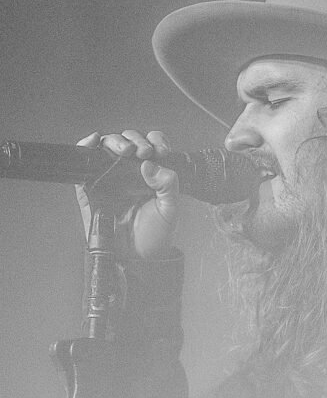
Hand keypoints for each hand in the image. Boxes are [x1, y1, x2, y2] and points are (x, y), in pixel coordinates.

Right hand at [75, 130, 179, 259]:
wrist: (136, 257)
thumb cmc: (154, 234)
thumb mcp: (170, 209)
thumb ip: (169, 184)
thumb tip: (151, 164)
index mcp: (152, 173)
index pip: (153, 145)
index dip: (156, 141)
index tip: (161, 151)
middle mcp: (130, 172)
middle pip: (129, 141)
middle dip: (136, 140)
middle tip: (143, 151)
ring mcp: (109, 177)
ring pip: (108, 147)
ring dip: (116, 141)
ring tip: (126, 150)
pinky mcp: (90, 187)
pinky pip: (84, 162)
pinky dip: (85, 147)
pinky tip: (93, 142)